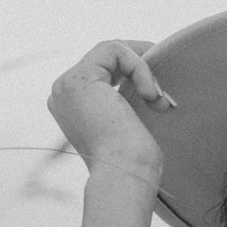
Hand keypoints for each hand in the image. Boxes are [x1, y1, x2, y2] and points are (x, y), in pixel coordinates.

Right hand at [48, 39, 169, 176]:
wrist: (126, 176)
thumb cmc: (134, 162)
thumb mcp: (130, 123)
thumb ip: (128, 100)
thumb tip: (151, 88)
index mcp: (72, 105)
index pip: (104, 70)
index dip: (134, 73)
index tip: (158, 94)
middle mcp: (63, 93)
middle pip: (107, 58)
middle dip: (141, 68)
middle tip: (162, 92)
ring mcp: (67, 85)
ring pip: (112, 51)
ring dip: (143, 70)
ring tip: (158, 100)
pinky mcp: (80, 78)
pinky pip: (115, 50)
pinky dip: (139, 67)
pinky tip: (150, 94)